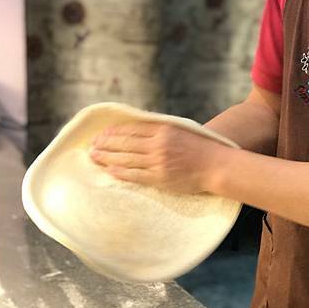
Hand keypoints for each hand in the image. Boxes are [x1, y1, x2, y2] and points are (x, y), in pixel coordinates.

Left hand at [89, 121, 225, 194]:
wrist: (216, 165)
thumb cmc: (200, 147)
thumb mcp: (180, 130)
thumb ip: (160, 129)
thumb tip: (137, 129)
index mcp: (163, 129)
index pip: (131, 129)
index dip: (113, 132)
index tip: (101, 134)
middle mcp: (158, 144)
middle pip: (124, 143)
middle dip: (105, 144)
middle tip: (91, 146)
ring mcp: (158, 162)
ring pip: (126, 159)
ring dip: (107, 158)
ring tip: (94, 157)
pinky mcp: (160, 178)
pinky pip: (135, 175)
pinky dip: (120, 173)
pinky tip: (109, 171)